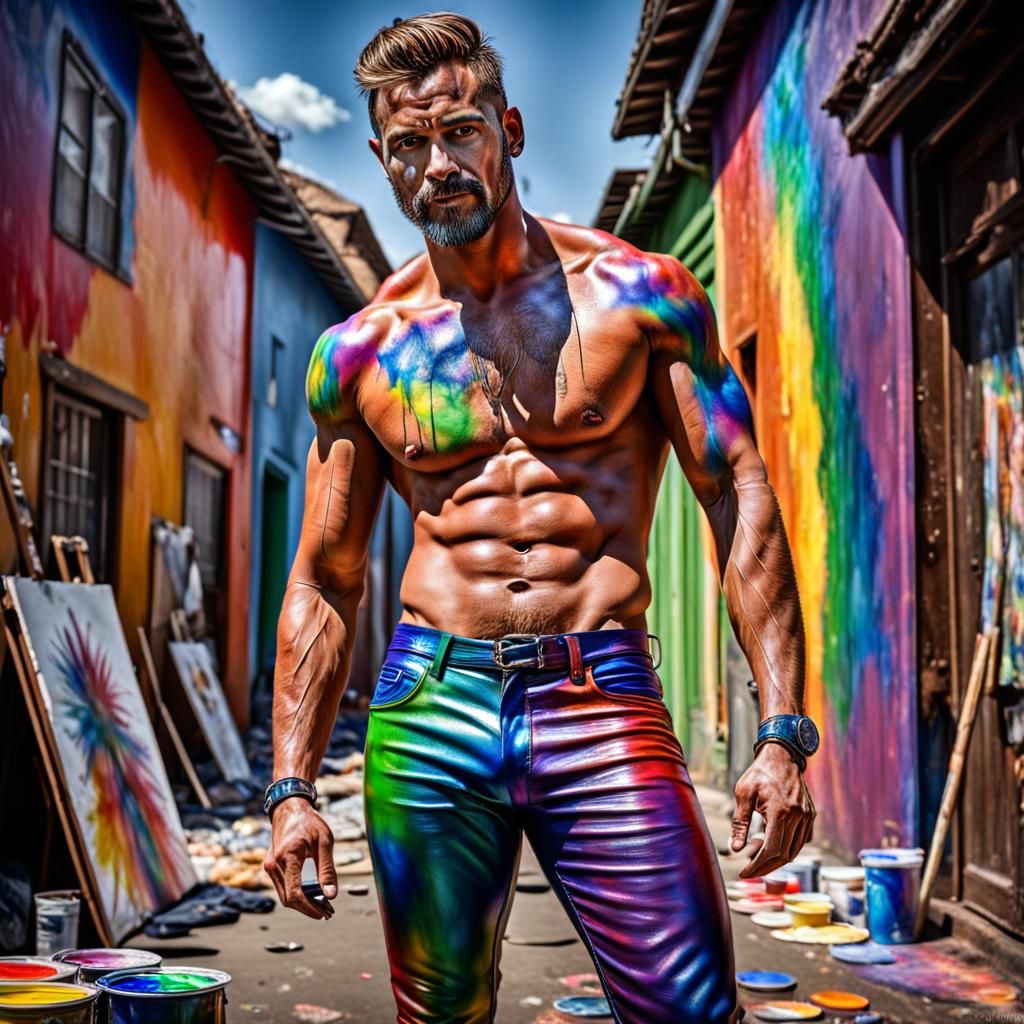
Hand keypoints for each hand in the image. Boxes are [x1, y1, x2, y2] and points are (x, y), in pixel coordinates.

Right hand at [264, 799, 337, 918]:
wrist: (289, 809)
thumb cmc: (309, 822)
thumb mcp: (325, 841)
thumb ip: (327, 869)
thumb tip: (331, 895)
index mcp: (288, 856)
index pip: (294, 893)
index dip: (309, 908)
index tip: (323, 913)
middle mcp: (274, 864)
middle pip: (288, 898)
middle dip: (306, 908)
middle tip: (326, 913)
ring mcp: (269, 866)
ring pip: (284, 895)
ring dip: (301, 903)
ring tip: (321, 905)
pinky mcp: (270, 866)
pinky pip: (282, 886)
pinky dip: (295, 893)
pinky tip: (310, 894)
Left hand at [730, 743, 814, 877]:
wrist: (782, 755)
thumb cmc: (759, 773)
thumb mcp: (743, 794)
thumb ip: (740, 823)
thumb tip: (735, 849)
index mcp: (780, 811)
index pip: (771, 850)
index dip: (757, 866)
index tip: (745, 873)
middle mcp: (798, 816)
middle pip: (784, 855)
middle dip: (766, 867)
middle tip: (749, 871)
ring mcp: (807, 817)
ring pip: (794, 850)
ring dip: (776, 860)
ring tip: (757, 859)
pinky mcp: (810, 815)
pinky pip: (800, 841)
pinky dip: (787, 849)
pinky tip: (771, 846)